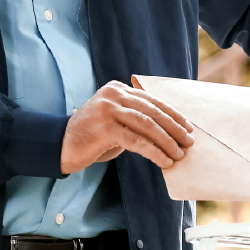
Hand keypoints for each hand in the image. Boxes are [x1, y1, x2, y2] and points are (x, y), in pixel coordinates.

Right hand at [60, 81, 194, 173]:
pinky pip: (137, 141)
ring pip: (148, 125)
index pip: (152, 100)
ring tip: (179, 154)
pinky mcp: (106, 128)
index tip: (188, 127)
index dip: (173, 114)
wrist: (60, 146)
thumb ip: (135, 117)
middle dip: (174, 127)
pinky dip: (154, 152)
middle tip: (189, 141)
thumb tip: (169, 129)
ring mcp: (108, 109)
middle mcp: (113, 94)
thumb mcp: (115, 120)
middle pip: (153, 111)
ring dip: (167, 141)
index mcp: (118, 88)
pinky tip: (164, 161)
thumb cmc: (92, 136)